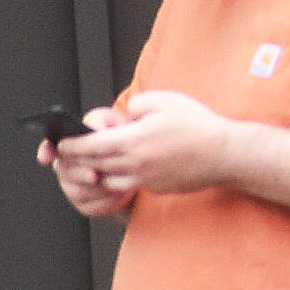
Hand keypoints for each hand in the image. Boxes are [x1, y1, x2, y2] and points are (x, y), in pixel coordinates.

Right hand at [43, 106, 136, 216]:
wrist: (137, 170)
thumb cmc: (120, 143)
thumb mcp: (112, 124)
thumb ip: (100, 121)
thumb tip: (95, 128)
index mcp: (69, 146)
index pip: (49, 146)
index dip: (45, 151)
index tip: (47, 157)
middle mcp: (66, 166)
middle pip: (65, 171)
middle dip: (79, 173)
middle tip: (94, 175)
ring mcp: (73, 186)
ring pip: (78, 191)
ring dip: (99, 188)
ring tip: (118, 182)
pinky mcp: (85, 204)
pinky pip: (91, 206)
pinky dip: (107, 201)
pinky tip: (119, 193)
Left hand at [56, 90, 236, 199]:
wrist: (227, 155)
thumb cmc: (199, 126)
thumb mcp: (164, 101)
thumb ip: (136, 105)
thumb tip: (126, 116)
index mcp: (133, 141)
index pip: (90, 145)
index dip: (72, 145)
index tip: (62, 143)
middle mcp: (136, 164)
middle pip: (95, 165)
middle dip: (79, 160)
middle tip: (71, 156)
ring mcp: (147, 179)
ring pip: (110, 180)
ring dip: (100, 172)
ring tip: (98, 163)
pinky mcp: (159, 188)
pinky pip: (132, 185)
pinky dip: (123, 178)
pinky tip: (128, 169)